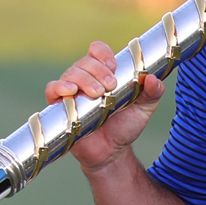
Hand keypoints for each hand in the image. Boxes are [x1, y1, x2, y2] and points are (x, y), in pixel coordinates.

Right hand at [45, 41, 160, 172]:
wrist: (111, 153)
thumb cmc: (125, 127)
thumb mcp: (144, 109)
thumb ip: (153, 93)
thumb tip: (153, 78)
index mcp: (103, 73)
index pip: (97, 51)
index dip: (103, 53)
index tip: (113, 65)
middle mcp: (85, 79)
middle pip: (84, 61)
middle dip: (98, 70)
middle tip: (110, 86)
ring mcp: (71, 92)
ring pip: (70, 73)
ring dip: (84, 79)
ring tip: (98, 94)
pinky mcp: (60, 106)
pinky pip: (52, 89)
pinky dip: (59, 86)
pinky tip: (71, 91)